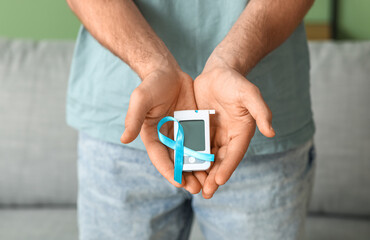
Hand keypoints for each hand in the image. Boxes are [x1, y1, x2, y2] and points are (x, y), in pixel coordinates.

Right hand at [120, 65, 202, 193]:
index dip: (169, 171)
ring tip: (207, 183)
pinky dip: (205, 154)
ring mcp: (180, 133)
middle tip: (196, 189)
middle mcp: (166, 138)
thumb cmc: (151, 84)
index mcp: (152, 135)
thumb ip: (134, 118)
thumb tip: (123, 139)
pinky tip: (215, 163)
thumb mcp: (141, 99)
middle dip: (185, 176)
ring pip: (189, 156)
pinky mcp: (192, 126)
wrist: (167, 71)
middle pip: (175, 162)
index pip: (159, 157)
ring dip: (197, 170)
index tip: (179, 182)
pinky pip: (200, 143)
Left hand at [194, 53, 274, 197]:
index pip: (234, 154)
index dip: (227, 167)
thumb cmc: (235, 82)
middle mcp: (228, 137)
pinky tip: (182, 168)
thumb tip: (271, 132)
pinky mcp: (200, 130)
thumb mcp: (249, 93)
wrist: (218, 73)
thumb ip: (260, 111)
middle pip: (220, 161)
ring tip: (193, 187)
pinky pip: (195, 146)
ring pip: (207, 158)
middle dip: (213, 177)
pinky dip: (190, 158)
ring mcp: (213, 135)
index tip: (218, 180)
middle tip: (205, 193)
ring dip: (201, 173)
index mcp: (241, 132)